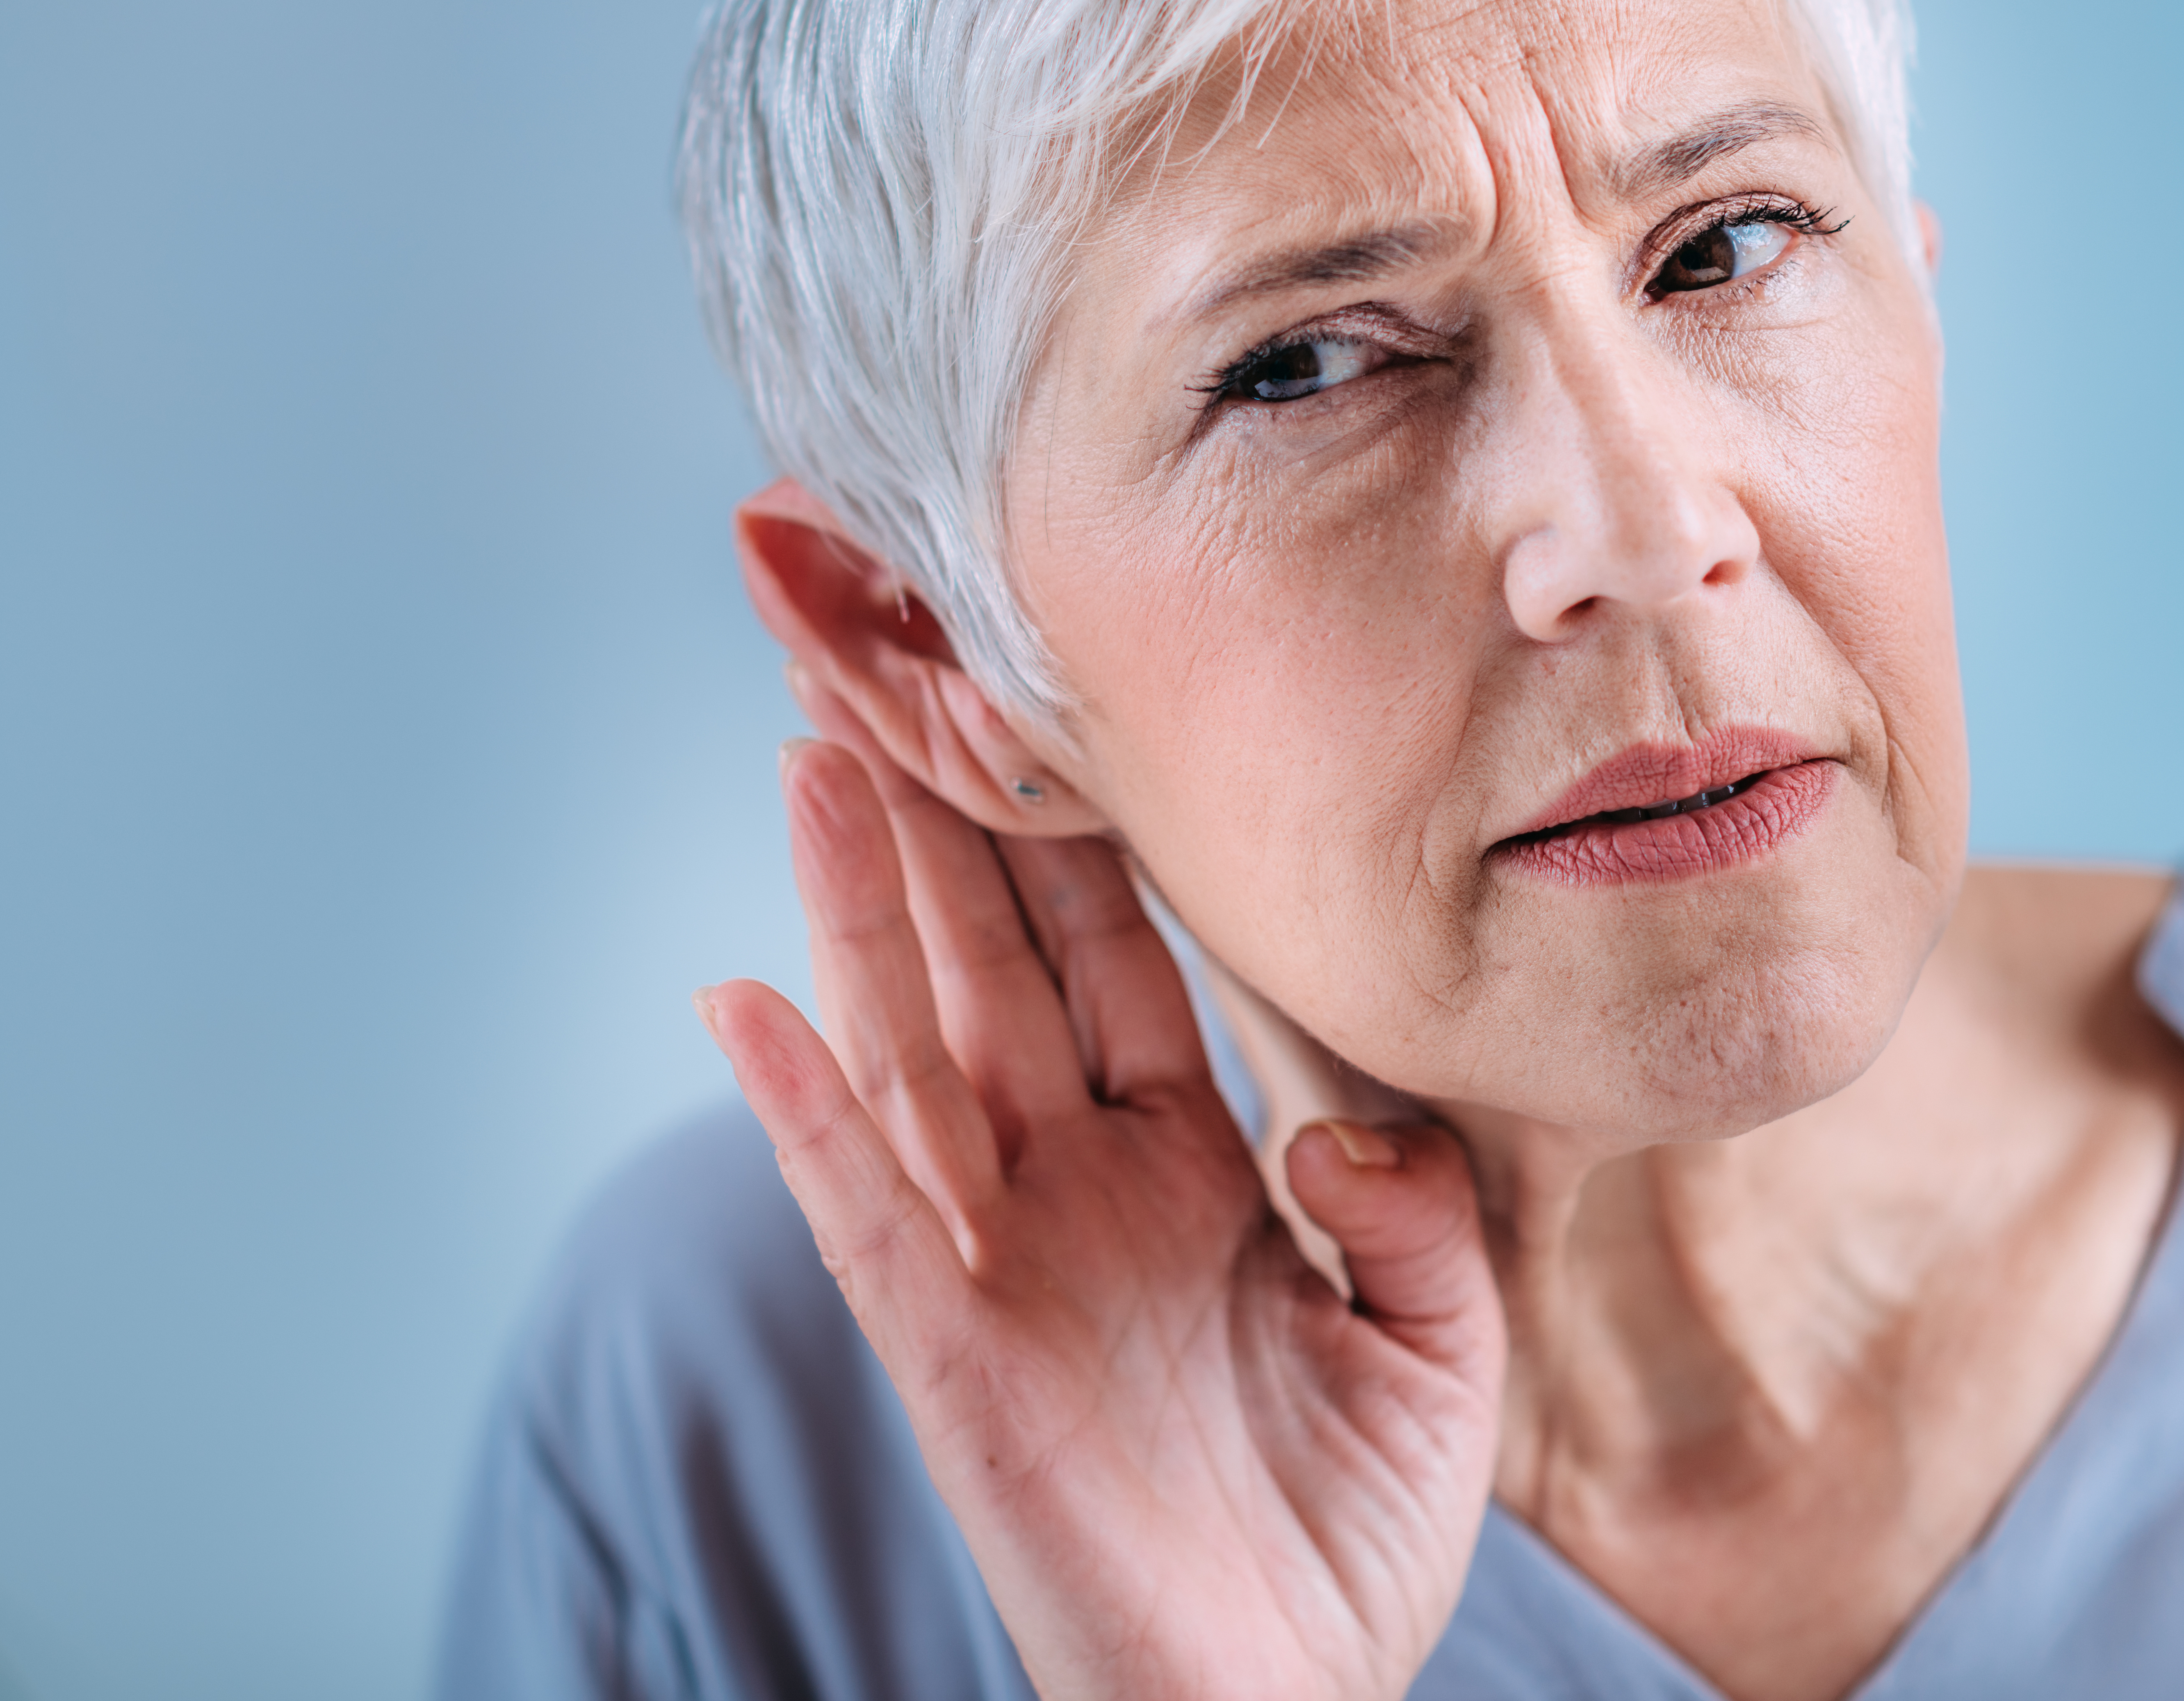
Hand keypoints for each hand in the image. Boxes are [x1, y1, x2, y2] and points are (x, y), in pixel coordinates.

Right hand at [697, 699, 1505, 1700]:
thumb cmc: (1354, 1538)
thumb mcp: (1440, 1345)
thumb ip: (1410, 1207)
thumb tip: (1328, 1117)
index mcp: (1192, 1161)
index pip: (1112, 947)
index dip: (1067, 821)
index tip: (1027, 686)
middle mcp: (1077, 1182)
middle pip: (989, 952)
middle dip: (934, 801)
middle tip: (877, 644)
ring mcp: (999, 1258)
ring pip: (911, 1036)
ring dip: (855, 896)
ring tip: (809, 742)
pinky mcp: (949, 1354)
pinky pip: (860, 1207)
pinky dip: (800, 1108)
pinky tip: (742, 1000)